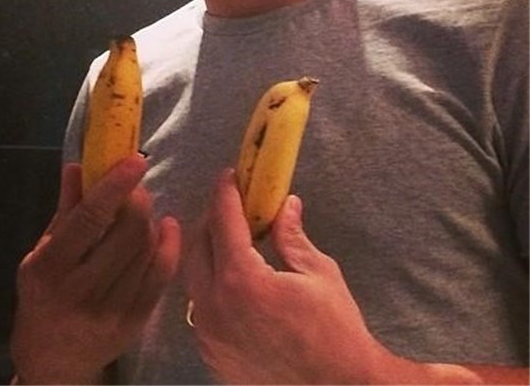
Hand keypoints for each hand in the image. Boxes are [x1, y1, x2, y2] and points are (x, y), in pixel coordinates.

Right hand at [11, 155, 180, 384]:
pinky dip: (169, 244)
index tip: (136, 160)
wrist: (55, 358)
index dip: (116, 186)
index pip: (90, 219)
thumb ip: (66, 209)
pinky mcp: (135, 321)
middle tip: (136, 189)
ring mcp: (111, 309)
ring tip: (140, 215)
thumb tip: (80, 165)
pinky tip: (166, 227)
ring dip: (150, 222)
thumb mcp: (43, 252)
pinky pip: (162, 274)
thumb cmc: (45, 295)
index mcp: (52, 268)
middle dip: (138, 201)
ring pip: (147, 250)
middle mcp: (81, 291)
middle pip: (128, 232)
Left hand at [184, 169, 387, 384]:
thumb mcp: (319, 274)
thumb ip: (291, 236)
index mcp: (241, 280)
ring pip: (194, 276)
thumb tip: (285, 204)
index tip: (229, 175)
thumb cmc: (335, 330)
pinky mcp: (211, 354)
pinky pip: (200, 306)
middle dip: (213, 219)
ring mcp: (208, 334)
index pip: (223, 222)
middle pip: (199, 245)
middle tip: (233, 205)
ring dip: (208, 251)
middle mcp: (214, 306)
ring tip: (231, 239)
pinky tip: (231, 279)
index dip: (225, 193)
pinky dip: (210, 284)